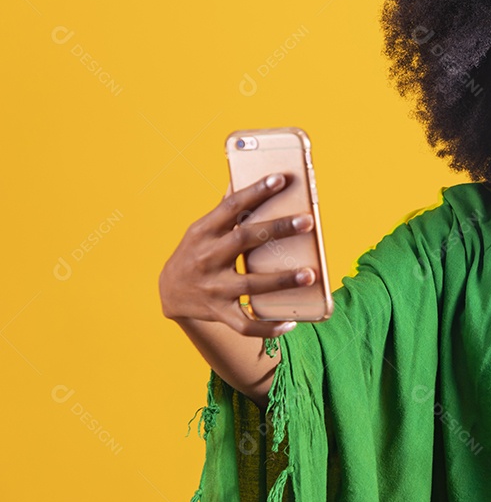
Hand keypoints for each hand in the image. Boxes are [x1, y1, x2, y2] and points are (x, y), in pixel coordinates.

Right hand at [158, 173, 315, 337]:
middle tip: (307, 221)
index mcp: (205, 231)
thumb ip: (226, 207)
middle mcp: (207, 257)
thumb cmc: (196, 251)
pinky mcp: (219, 312)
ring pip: (250, 285)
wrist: (169, 292)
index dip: (257, 191)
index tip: (282, 178)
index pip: (232, 205)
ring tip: (310, 274)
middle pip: (245, 240)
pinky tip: (291, 323)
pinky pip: (244, 324)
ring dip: (281, 279)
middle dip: (278, 229)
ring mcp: (213, 287)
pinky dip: (268, 327)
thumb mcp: (203, 228)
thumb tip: (241, 174)